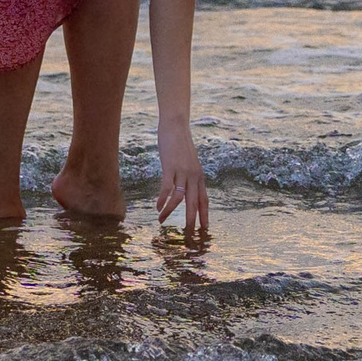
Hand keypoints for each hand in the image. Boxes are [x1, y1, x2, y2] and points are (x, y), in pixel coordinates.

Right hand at [155, 117, 208, 234]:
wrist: (176, 126)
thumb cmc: (180, 144)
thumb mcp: (189, 162)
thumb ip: (189, 175)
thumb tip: (186, 187)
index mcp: (199, 176)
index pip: (204, 200)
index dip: (204, 215)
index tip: (204, 228)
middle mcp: (193, 176)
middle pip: (194, 203)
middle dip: (191, 220)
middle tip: (188, 234)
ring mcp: (182, 172)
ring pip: (179, 198)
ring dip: (170, 211)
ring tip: (162, 221)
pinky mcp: (170, 167)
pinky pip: (167, 188)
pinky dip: (162, 199)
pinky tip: (157, 207)